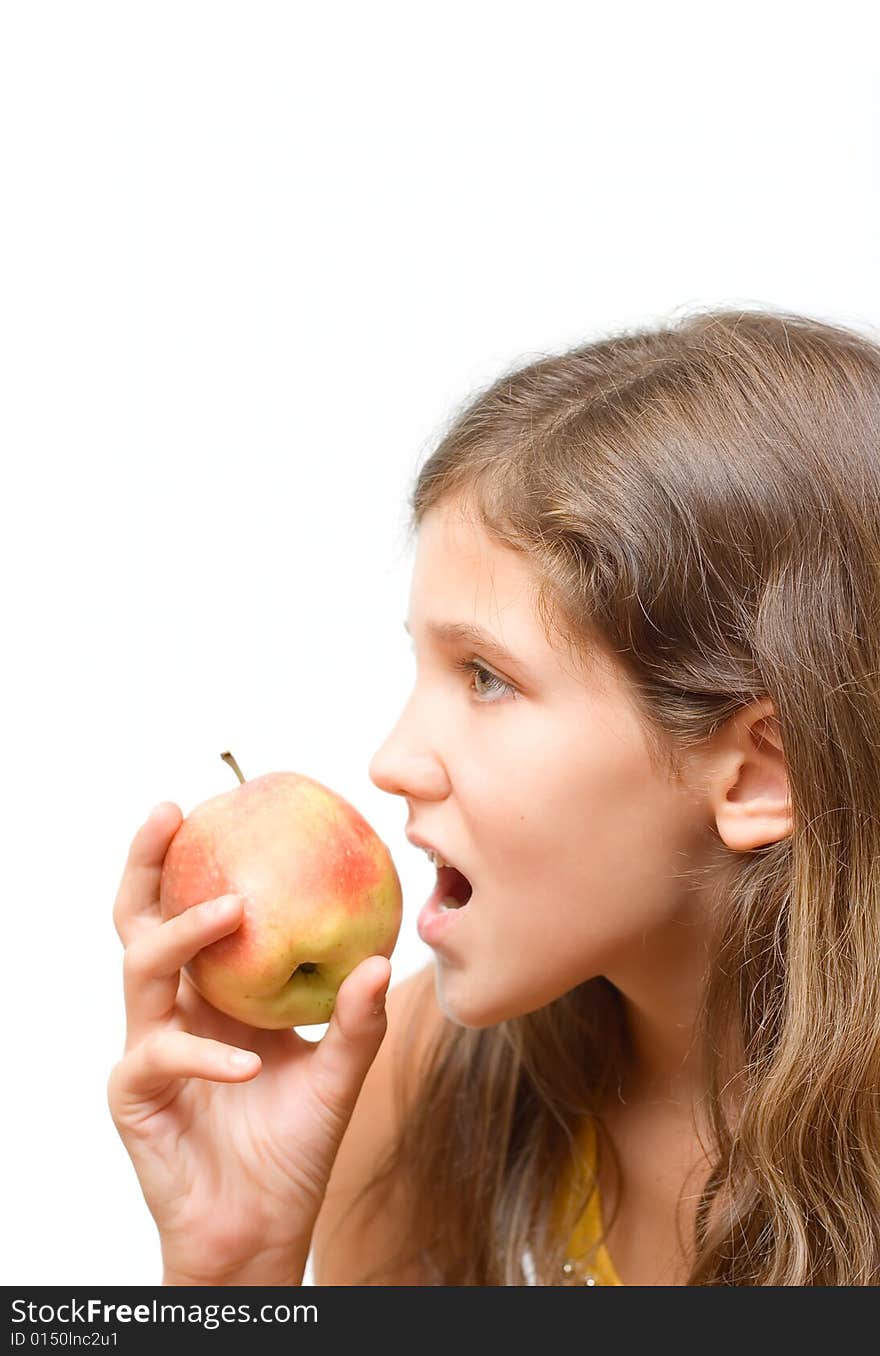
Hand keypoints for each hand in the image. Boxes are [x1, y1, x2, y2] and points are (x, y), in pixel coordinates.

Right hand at [107, 803, 390, 1285]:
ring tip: (229, 912)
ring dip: (182, 936)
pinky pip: (158, 1058)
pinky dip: (203, 1053)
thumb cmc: (295, 1145)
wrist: (264, 1228)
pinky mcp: (136, 1096)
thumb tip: (379, 957)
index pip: (190, 909)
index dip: (191, 857)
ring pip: (138, 972)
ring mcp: (149, 1049)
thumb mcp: (338, 1073)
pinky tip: (246, 1062)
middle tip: (172, 815)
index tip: (214, 801)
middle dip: (146, 863)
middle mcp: (174, 1009)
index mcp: (215, 992)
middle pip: (139, 920)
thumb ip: (356, 1019)